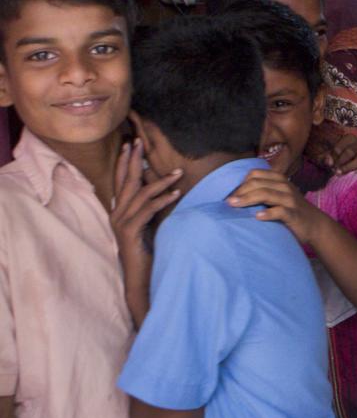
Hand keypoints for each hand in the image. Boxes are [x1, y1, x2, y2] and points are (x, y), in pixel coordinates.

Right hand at [109, 140, 181, 325]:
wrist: (140, 276)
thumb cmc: (147, 249)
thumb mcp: (147, 224)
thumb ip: (148, 208)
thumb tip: (159, 189)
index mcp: (119, 210)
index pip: (121, 180)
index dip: (125, 161)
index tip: (132, 143)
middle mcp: (117, 213)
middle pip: (125, 181)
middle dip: (134, 160)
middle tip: (141, 141)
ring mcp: (122, 222)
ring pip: (140, 194)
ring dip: (160, 181)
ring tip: (178, 172)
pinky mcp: (130, 231)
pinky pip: (148, 210)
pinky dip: (163, 200)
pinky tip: (177, 193)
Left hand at [226, 169, 326, 243]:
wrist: (315, 225)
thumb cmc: (291, 210)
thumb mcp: (279, 195)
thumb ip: (263, 191)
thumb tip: (236, 195)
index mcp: (279, 179)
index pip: (255, 174)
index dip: (240, 183)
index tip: (230, 195)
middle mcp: (285, 186)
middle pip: (257, 183)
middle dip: (240, 191)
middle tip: (228, 202)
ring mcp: (290, 200)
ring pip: (266, 194)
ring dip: (247, 199)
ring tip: (234, 206)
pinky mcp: (294, 214)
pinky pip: (280, 211)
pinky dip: (267, 213)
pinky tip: (257, 217)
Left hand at [324, 135, 356, 174]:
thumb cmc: (341, 159)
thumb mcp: (331, 157)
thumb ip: (326, 158)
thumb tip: (329, 162)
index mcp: (349, 139)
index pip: (340, 147)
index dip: (334, 157)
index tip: (330, 165)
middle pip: (350, 151)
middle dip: (342, 162)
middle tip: (336, 171)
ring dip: (351, 166)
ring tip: (344, 173)